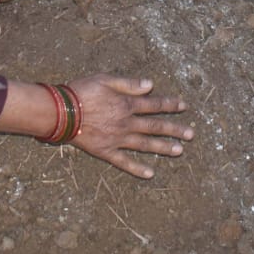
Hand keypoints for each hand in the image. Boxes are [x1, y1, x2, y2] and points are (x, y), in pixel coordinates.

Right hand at [67, 75, 192, 177]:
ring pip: (145, 144)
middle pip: (154, 126)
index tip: (183, 106)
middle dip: (174, 129)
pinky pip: (124, 162)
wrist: (62, 113)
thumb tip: (150, 84)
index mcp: (126, 104)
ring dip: (163, 147)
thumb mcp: (105, 79)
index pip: (153, 104)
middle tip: (191, 135)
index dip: (169, 104)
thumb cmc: (82, 92)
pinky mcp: (106, 151)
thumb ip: (129, 84)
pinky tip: (150, 174)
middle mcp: (126, 123)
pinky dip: (137, 168)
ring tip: (179, 151)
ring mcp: (117, 139)